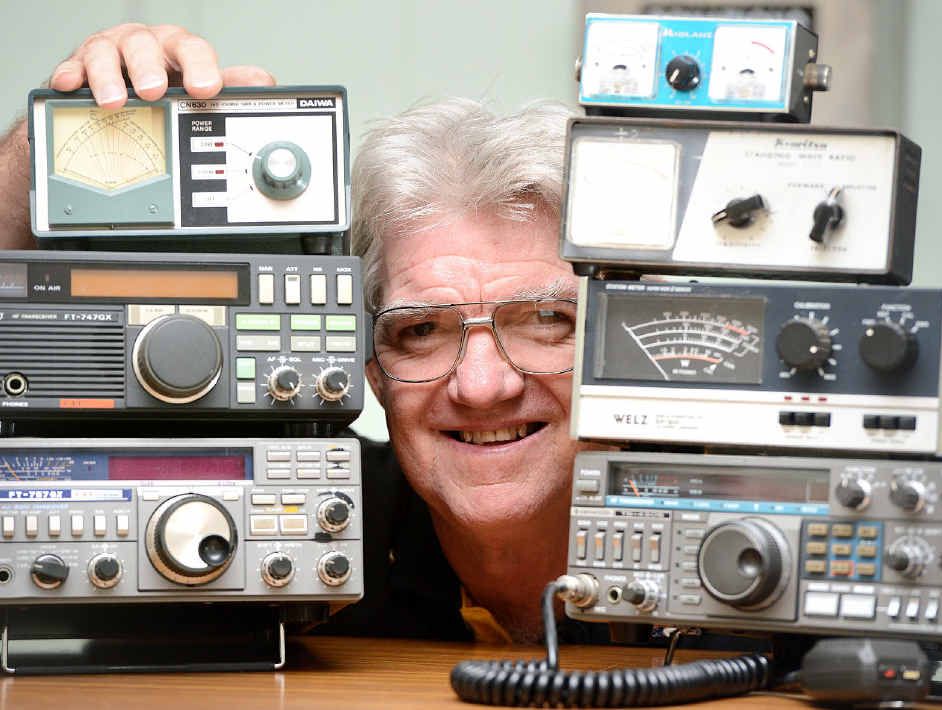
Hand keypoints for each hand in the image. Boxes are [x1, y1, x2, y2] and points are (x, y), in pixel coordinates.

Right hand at [48, 23, 274, 107]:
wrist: (122, 91)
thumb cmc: (165, 84)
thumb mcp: (197, 84)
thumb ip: (229, 85)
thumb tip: (264, 82)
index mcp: (177, 49)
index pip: (192, 49)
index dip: (200, 67)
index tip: (205, 88)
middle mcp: (143, 45)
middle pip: (145, 45)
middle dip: (149, 67)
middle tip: (154, 91)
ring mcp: (109, 53)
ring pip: (105, 53)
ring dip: (108, 76)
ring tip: (113, 102)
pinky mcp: (79, 66)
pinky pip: (72, 67)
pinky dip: (71, 75)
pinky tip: (71, 86)